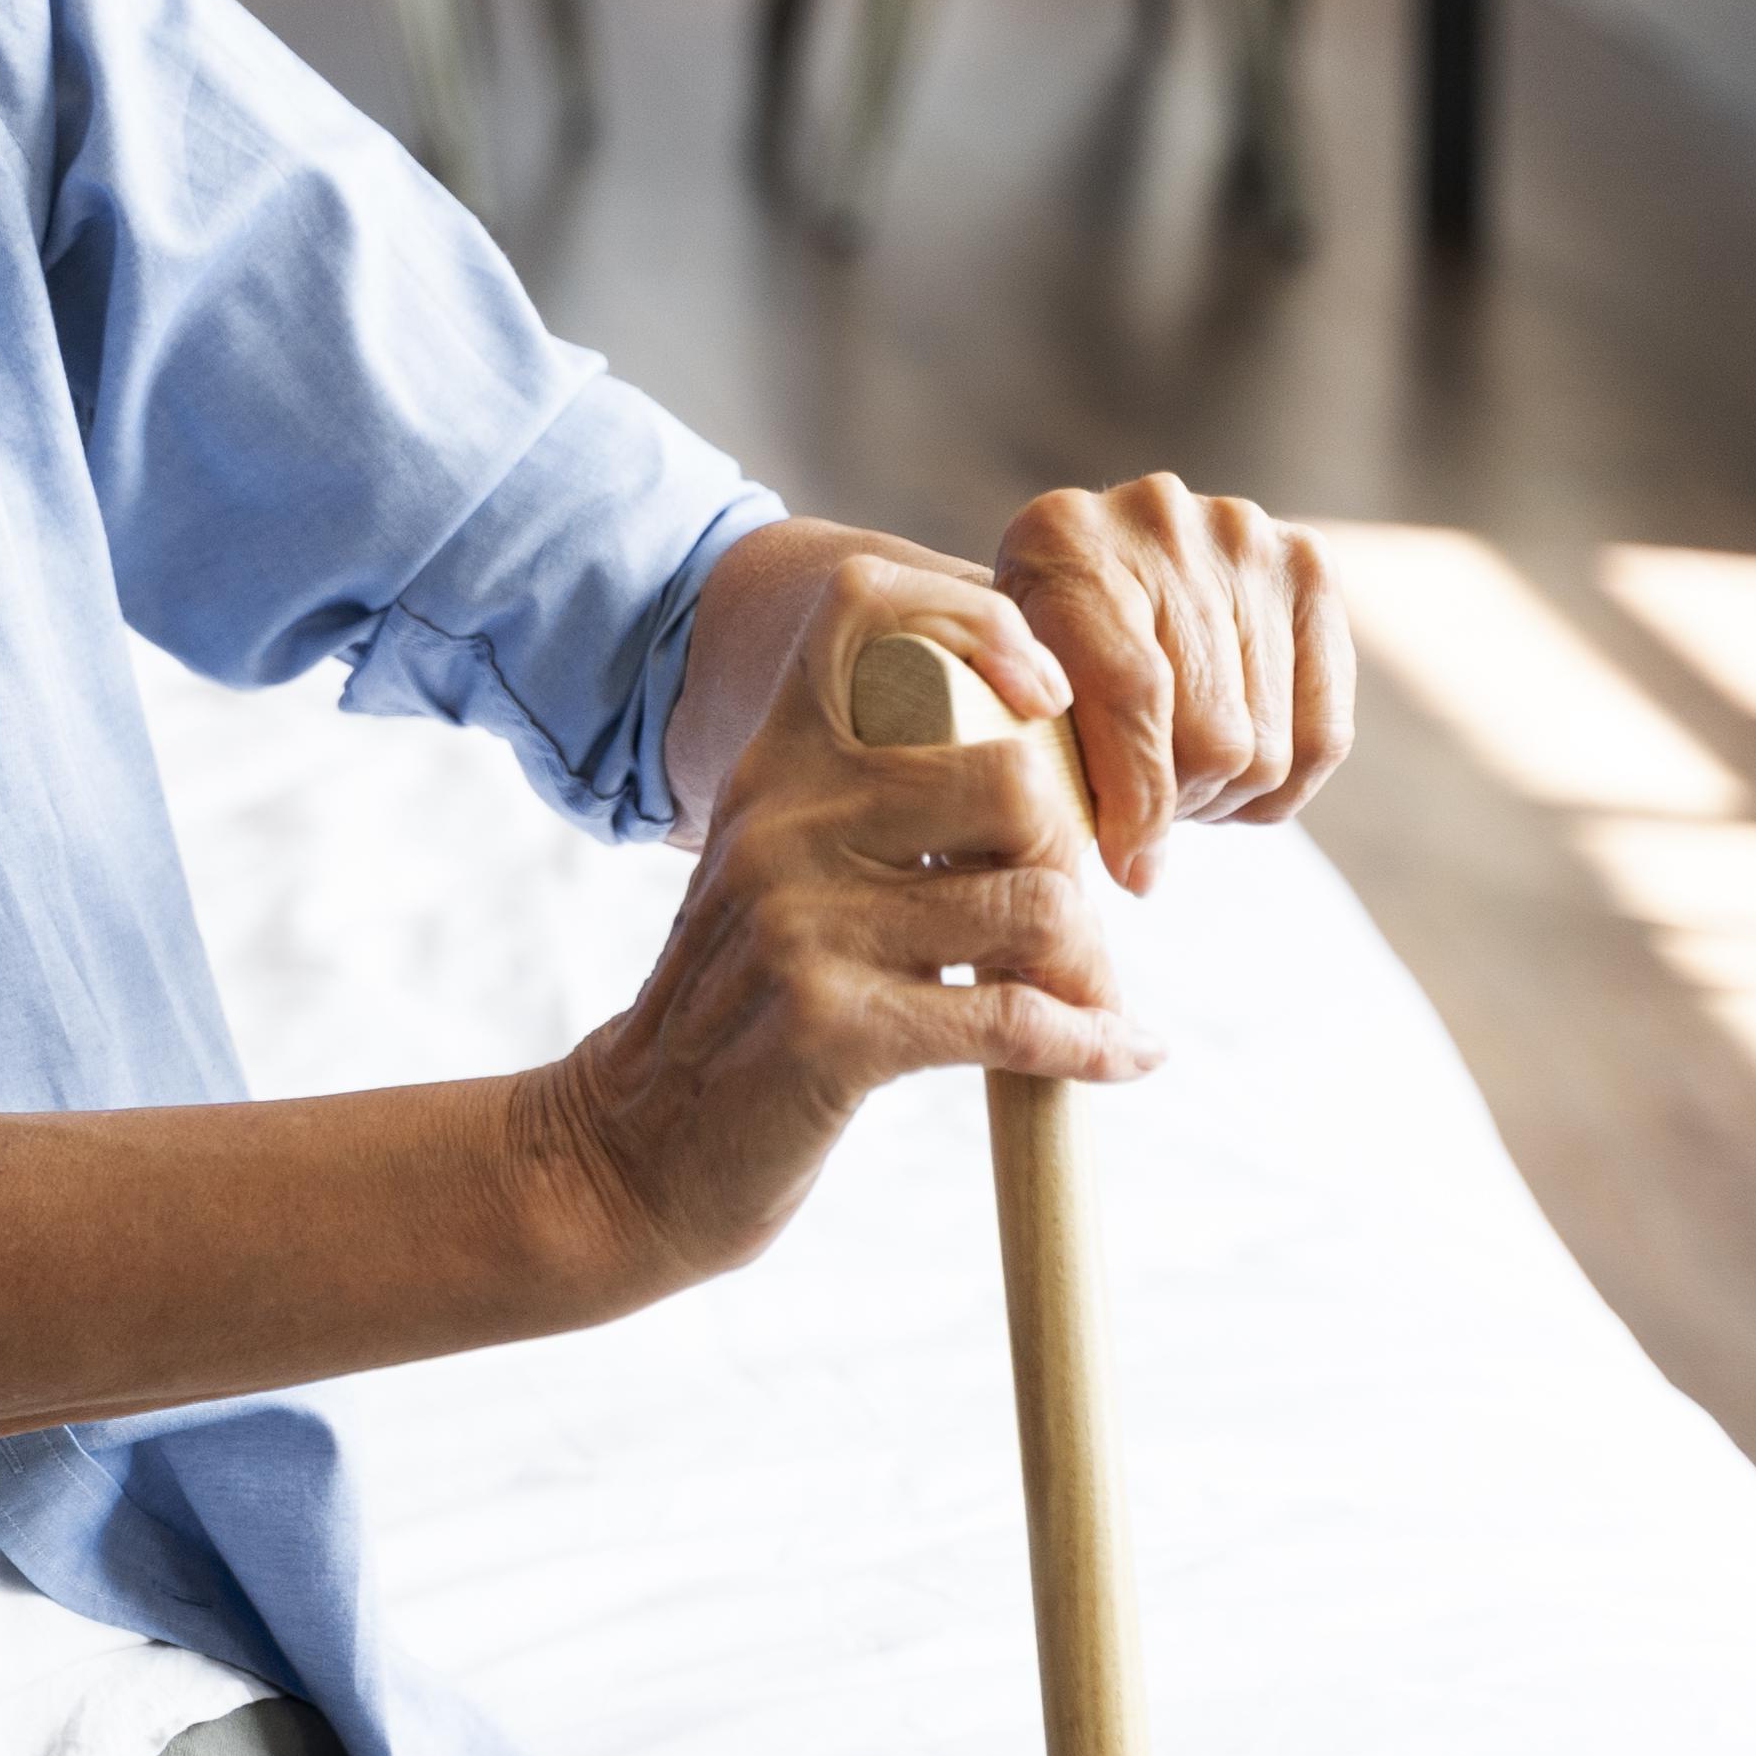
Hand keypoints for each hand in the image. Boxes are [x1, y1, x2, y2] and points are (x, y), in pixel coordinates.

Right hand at [532, 545, 1154, 1288]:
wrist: (635, 1149)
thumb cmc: (744, 1002)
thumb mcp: (780, 868)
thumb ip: (877, 796)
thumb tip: (1051, 757)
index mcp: (774, 766)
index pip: (865, 607)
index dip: (980, 627)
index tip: (1043, 703)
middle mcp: (781, 826)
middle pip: (1012, 778)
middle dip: (1072, 858)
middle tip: (1070, 922)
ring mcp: (801, 927)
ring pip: (1038, 905)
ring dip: (1089, 968)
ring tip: (1087, 999)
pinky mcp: (834, 1033)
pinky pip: (1018, 1020)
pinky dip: (1092, 1043)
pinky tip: (1119, 1054)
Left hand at [996, 474, 1350, 887]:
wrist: (1086, 562)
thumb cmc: (1023, 653)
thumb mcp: (996, 689)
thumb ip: (1039, 760)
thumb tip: (1137, 871)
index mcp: (1062, 540)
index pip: (1133, 694)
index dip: (1137, 798)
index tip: (1128, 867)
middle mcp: (1161, 520)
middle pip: (1213, 731)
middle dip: (1174, 802)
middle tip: (1140, 818)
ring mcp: (1246, 536)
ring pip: (1271, 744)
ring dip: (1224, 798)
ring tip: (1176, 789)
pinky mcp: (1309, 565)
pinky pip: (1326, 733)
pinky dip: (1281, 787)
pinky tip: (1231, 782)